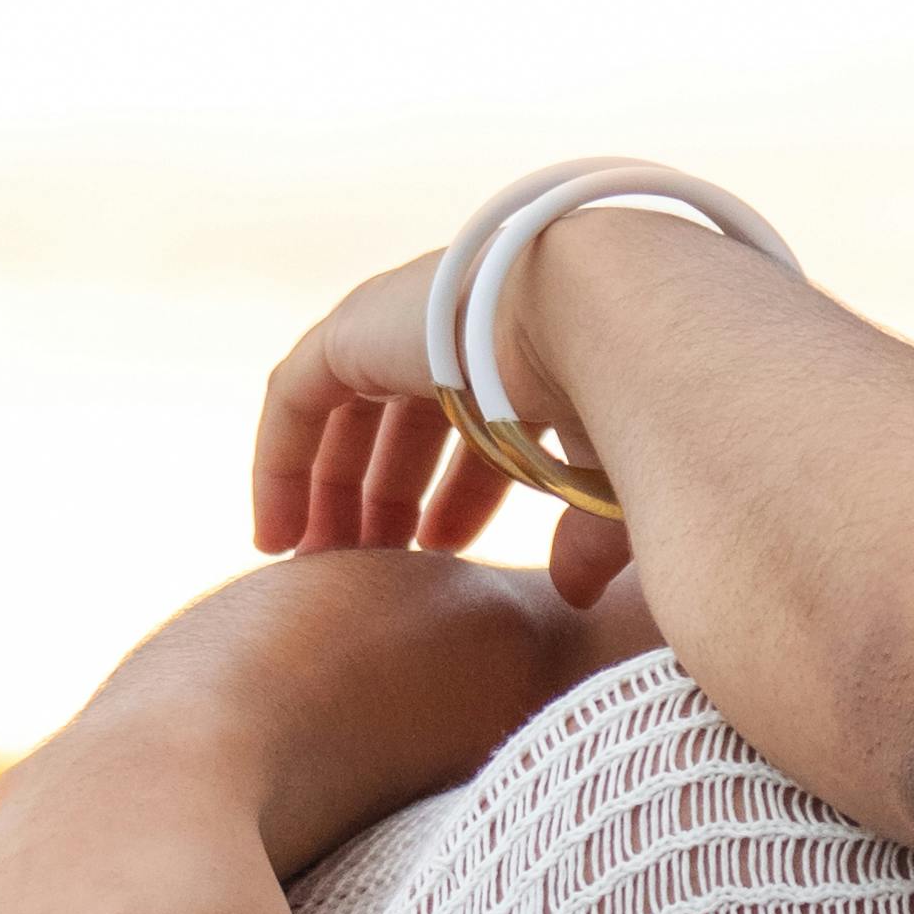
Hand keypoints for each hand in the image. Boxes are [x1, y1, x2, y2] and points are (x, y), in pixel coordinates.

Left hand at [253, 258, 625, 611]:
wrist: (608, 321)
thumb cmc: (636, 398)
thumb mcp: (613, 480)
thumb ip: (590, 534)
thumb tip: (573, 595)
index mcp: (531, 343)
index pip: (480, 421)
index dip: (460, 493)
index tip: (440, 554)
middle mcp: (464, 322)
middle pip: (406, 419)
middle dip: (389, 500)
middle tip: (377, 570)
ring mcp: (405, 318)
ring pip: (347, 412)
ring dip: (333, 491)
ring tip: (323, 567)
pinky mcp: (352, 328)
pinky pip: (297, 399)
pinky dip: (280, 464)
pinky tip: (277, 537)